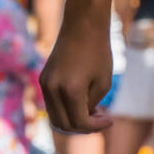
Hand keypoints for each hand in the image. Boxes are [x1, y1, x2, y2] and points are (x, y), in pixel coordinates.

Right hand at [39, 0, 113, 133]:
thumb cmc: (98, 52)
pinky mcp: (43, 79)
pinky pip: (52, 104)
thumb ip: (91, 105)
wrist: (82, 26)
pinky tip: (81, 100)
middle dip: (83, 127)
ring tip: (91, 109)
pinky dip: (66, 109)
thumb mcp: (102, 83)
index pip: (79, 123)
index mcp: (70, 90)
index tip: (109, 119)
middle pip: (63, 125)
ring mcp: (45, 84)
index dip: (96, 127)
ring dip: (73, 119)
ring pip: (55, 116)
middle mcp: (52, 89)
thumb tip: (83, 117)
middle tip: (100, 118)